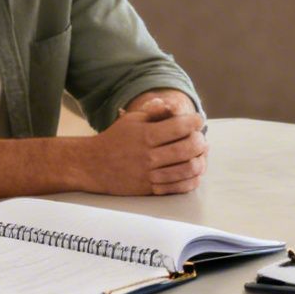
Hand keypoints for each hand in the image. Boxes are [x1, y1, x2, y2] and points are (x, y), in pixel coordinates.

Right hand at [86, 97, 206, 194]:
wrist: (93, 165)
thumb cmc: (115, 139)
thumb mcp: (132, 120)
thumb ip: (153, 111)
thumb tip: (173, 104)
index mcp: (146, 134)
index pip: (180, 126)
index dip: (195, 122)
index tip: (198, 120)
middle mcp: (149, 155)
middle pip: (188, 148)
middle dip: (201, 142)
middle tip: (200, 138)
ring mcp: (149, 174)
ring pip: (187, 169)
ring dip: (200, 161)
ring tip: (199, 155)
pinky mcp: (149, 189)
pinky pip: (177, 187)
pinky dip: (191, 180)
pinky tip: (194, 173)